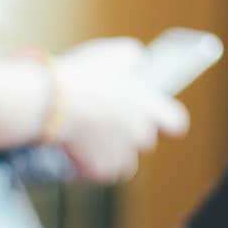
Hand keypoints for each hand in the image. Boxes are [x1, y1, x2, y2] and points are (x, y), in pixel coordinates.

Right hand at [52, 37, 189, 181]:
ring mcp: (118, 156)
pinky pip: (99, 174)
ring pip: (124, 164)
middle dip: (131, 135)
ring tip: (93, 142)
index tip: (158, 121)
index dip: (167, 122)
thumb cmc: (84, 75)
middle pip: (145, 143)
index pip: (176, 124)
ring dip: (113, 155)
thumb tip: (137, 64)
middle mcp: (138, 135)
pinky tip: (79, 155)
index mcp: (148, 107)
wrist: (51, 102)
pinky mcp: (97, 170)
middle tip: (111, 123)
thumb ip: (135, 60)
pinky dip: (90, 167)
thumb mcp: (116, 53)